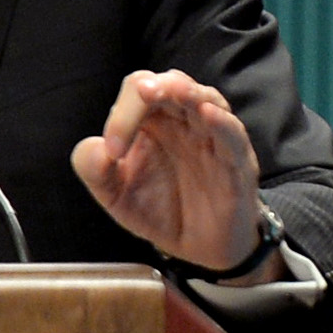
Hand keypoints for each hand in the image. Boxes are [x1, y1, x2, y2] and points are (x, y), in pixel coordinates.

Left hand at [70, 70, 284, 283]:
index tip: (113, 151)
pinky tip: (208, 114)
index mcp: (151, 121)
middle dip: (156, 86)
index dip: (123, 114)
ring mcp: (213, 140)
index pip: (137, 93)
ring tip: (174, 88)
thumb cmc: (157, 209)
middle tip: (143, 92)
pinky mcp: (237, 164)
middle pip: (171, 85)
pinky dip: (221, 123)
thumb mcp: (114, 194)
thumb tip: (96, 147)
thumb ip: (95, 169)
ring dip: (190, 93)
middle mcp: (183, 122)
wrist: (198, 247)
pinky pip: (233, 137)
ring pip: (207, 100)